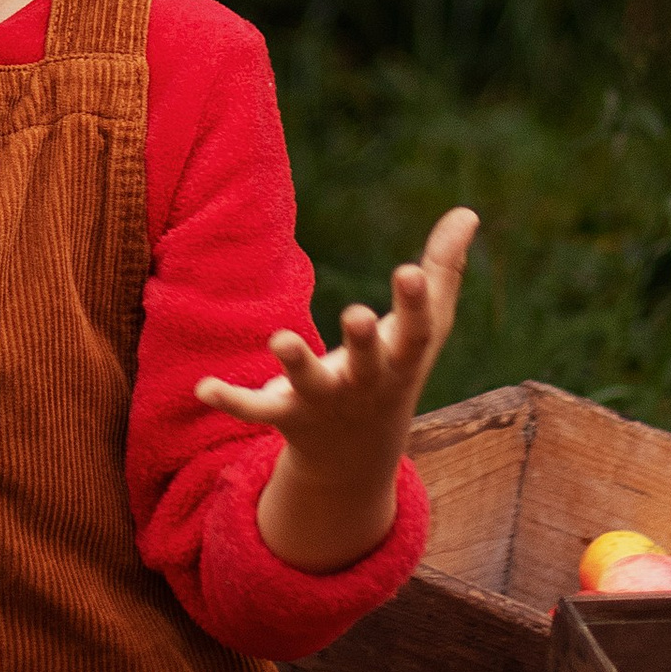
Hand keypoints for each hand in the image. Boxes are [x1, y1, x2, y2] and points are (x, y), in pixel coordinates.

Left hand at [196, 205, 477, 576]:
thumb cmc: (395, 372)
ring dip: (295, 363)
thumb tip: (467, 212)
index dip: (415, 304)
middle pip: (366, 364)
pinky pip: (256, 410)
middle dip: (363, 342)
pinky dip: (231, 400)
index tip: (410, 271)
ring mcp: (324, 403)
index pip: (416, 333)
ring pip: (308, 384)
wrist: (357, 459)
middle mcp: (365, 385)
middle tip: (357, 315)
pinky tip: (203, 387)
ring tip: (278, 338)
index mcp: (401, 361)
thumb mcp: (424, 329)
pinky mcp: (285, 414)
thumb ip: (443, 270)